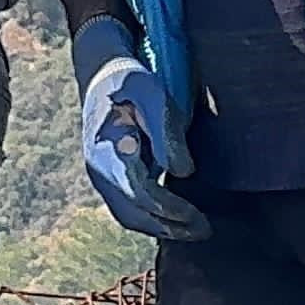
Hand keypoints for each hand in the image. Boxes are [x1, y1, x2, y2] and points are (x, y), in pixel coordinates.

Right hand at [71, 17, 207, 242]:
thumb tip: (183, 172)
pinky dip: (153, 219)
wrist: (102, 74)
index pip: (139, 191)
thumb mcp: (153, 95)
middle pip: (132, 212)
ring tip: (195, 230)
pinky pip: (129, 208)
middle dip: (169, 227)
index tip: (197, 216)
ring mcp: (102, 175)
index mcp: (109, 149)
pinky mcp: (110, 177)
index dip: (169, 208)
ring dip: (162, 228)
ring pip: (129, 215)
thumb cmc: (132, 82)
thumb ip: (167, 133)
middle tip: (205, 230)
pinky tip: (177, 218)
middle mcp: (99, 169)